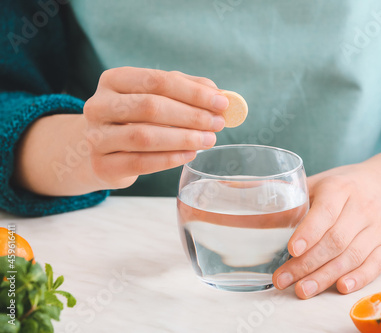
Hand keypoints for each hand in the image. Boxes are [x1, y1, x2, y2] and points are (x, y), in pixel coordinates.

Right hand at [83, 67, 228, 188]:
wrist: (104, 150)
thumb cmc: (136, 118)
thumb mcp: (158, 97)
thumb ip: (187, 91)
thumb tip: (220, 94)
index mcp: (114, 80)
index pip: (158, 81)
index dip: (193, 92)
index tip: (222, 103)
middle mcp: (99, 105)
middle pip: (150, 106)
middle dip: (191, 116)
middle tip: (217, 124)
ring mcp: (97, 137)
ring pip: (144, 136)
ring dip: (183, 138)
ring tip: (207, 140)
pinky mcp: (102, 165)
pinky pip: (140, 163)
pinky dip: (170, 159)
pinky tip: (190, 155)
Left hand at [272, 163, 380, 298]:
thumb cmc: (347, 186)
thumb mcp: (320, 183)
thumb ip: (290, 199)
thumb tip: (243, 209)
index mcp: (340, 188)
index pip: (325, 212)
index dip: (308, 232)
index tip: (291, 249)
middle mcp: (362, 207)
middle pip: (335, 240)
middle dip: (307, 264)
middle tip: (283, 279)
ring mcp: (378, 227)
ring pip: (352, 256)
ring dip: (325, 276)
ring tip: (302, 290)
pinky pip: (375, 265)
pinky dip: (358, 278)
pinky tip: (339, 287)